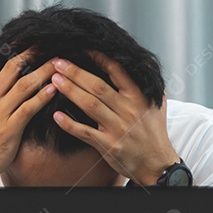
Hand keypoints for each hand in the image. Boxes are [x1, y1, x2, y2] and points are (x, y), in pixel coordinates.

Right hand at [0, 52, 57, 185]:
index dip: (14, 48)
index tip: (30, 39)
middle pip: (12, 68)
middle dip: (32, 53)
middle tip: (48, 43)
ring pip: (23, 85)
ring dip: (43, 72)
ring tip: (58, 63)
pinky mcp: (9, 128)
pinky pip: (28, 108)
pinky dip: (42, 97)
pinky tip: (54, 89)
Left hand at [50, 51, 179, 184]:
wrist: (157, 164)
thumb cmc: (154, 132)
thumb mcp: (157, 103)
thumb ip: (147, 83)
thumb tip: (140, 63)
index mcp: (139, 97)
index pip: (116, 71)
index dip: (98, 58)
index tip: (81, 48)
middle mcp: (128, 110)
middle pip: (98, 86)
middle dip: (76, 73)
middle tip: (58, 62)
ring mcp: (118, 128)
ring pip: (90, 105)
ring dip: (70, 91)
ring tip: (54, 80)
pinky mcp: (109, 146)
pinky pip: (86, 133)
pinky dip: (70, 124)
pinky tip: (56, 115)